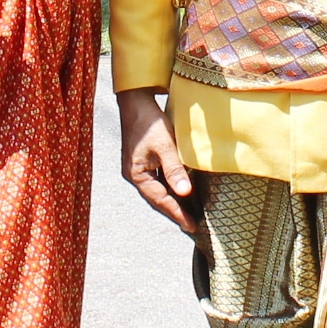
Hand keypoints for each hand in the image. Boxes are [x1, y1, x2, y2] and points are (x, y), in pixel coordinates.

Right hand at [118, 88, 196, 237]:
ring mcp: (137, 169)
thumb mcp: (165, 145)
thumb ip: (174, 169)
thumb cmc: (150, 122)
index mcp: (136, 175)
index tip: (191, 226)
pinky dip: (169, 190)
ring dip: (172, 202)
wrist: (136, 101)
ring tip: (188, 214)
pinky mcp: (142, 163)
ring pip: (157, 192)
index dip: (176, 213)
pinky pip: (157, 182)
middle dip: (174, 212)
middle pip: (156, 200)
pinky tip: (180, 193)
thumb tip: (184, 193)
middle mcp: (134, 175)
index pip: (160, 200)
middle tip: (192, 226)